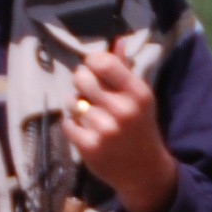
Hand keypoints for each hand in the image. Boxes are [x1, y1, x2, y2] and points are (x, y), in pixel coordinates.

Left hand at [64, 43, 178, 211]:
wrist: (144, 170)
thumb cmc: (139, 126)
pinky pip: (67, 123)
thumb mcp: (139, 97)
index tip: (94, 70)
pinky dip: (73, 125)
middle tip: (89, 92)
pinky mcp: (89, 147)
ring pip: (71, 101)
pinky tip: (87, 130)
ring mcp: (105, 130)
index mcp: (137, 92)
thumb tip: (117, 40)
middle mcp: (122, 110)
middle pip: (81, 78)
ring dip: (76, 105)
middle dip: (81, 82)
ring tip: (89, 113)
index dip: (92, 63)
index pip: (103, 61)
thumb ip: (125, 69)